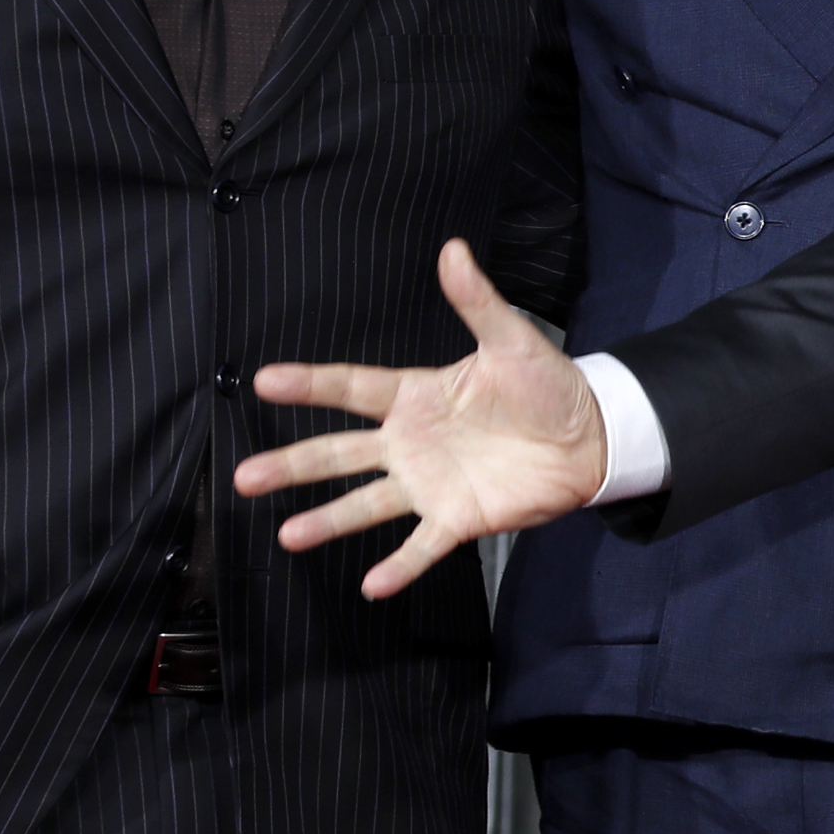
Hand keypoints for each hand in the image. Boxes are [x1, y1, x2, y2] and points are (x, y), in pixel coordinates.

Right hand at [233, 240, 609, 597]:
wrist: (589, 436)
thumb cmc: (547, 385)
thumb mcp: (512, 340)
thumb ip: (477, 301)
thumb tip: (452, 249)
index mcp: (415, 396)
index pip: (351, 388)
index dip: (309, 384)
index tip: (264, 381)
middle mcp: (410, 442)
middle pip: (339, 453)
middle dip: (291, 465)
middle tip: (244, 477)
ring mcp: (430, 483)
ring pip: (366, 504)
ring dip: (327, 520)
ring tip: (286, 535)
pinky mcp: (458, 518)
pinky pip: (422, 545)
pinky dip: (399, 566)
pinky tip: (371, 585)